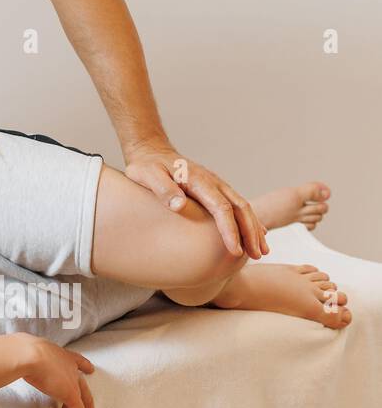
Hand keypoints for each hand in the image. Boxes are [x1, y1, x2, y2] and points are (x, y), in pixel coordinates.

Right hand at [15, 333, 95, 407]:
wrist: (29, 355)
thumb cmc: (25, 351)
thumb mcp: (30, 351)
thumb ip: (28, 356)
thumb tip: (13, 357)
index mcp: (61, 355)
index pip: (77, 360)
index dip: (84, 366)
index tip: (89, 369)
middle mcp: (70, 367)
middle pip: (81, 384)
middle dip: (86, 396)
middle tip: (90, 406)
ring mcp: (72, 381)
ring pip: (77, 400)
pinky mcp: (71, 395)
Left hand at [123, 144, 267, 260]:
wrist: (152, 151)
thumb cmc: (147, 167)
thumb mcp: (147, 175)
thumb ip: (162, 189)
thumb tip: (179, 205)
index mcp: (198, 181)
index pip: (221, 208)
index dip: (230, 230)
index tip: (235, 251)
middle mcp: (213, 182)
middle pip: (240, 208)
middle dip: (250, 232)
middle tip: (257, 256)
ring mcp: (216, 185)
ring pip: (243, 207)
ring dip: (254, 228)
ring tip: (261, 251)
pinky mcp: (215, 189)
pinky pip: (237, 206)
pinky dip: (249, 221)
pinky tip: (255, 234)